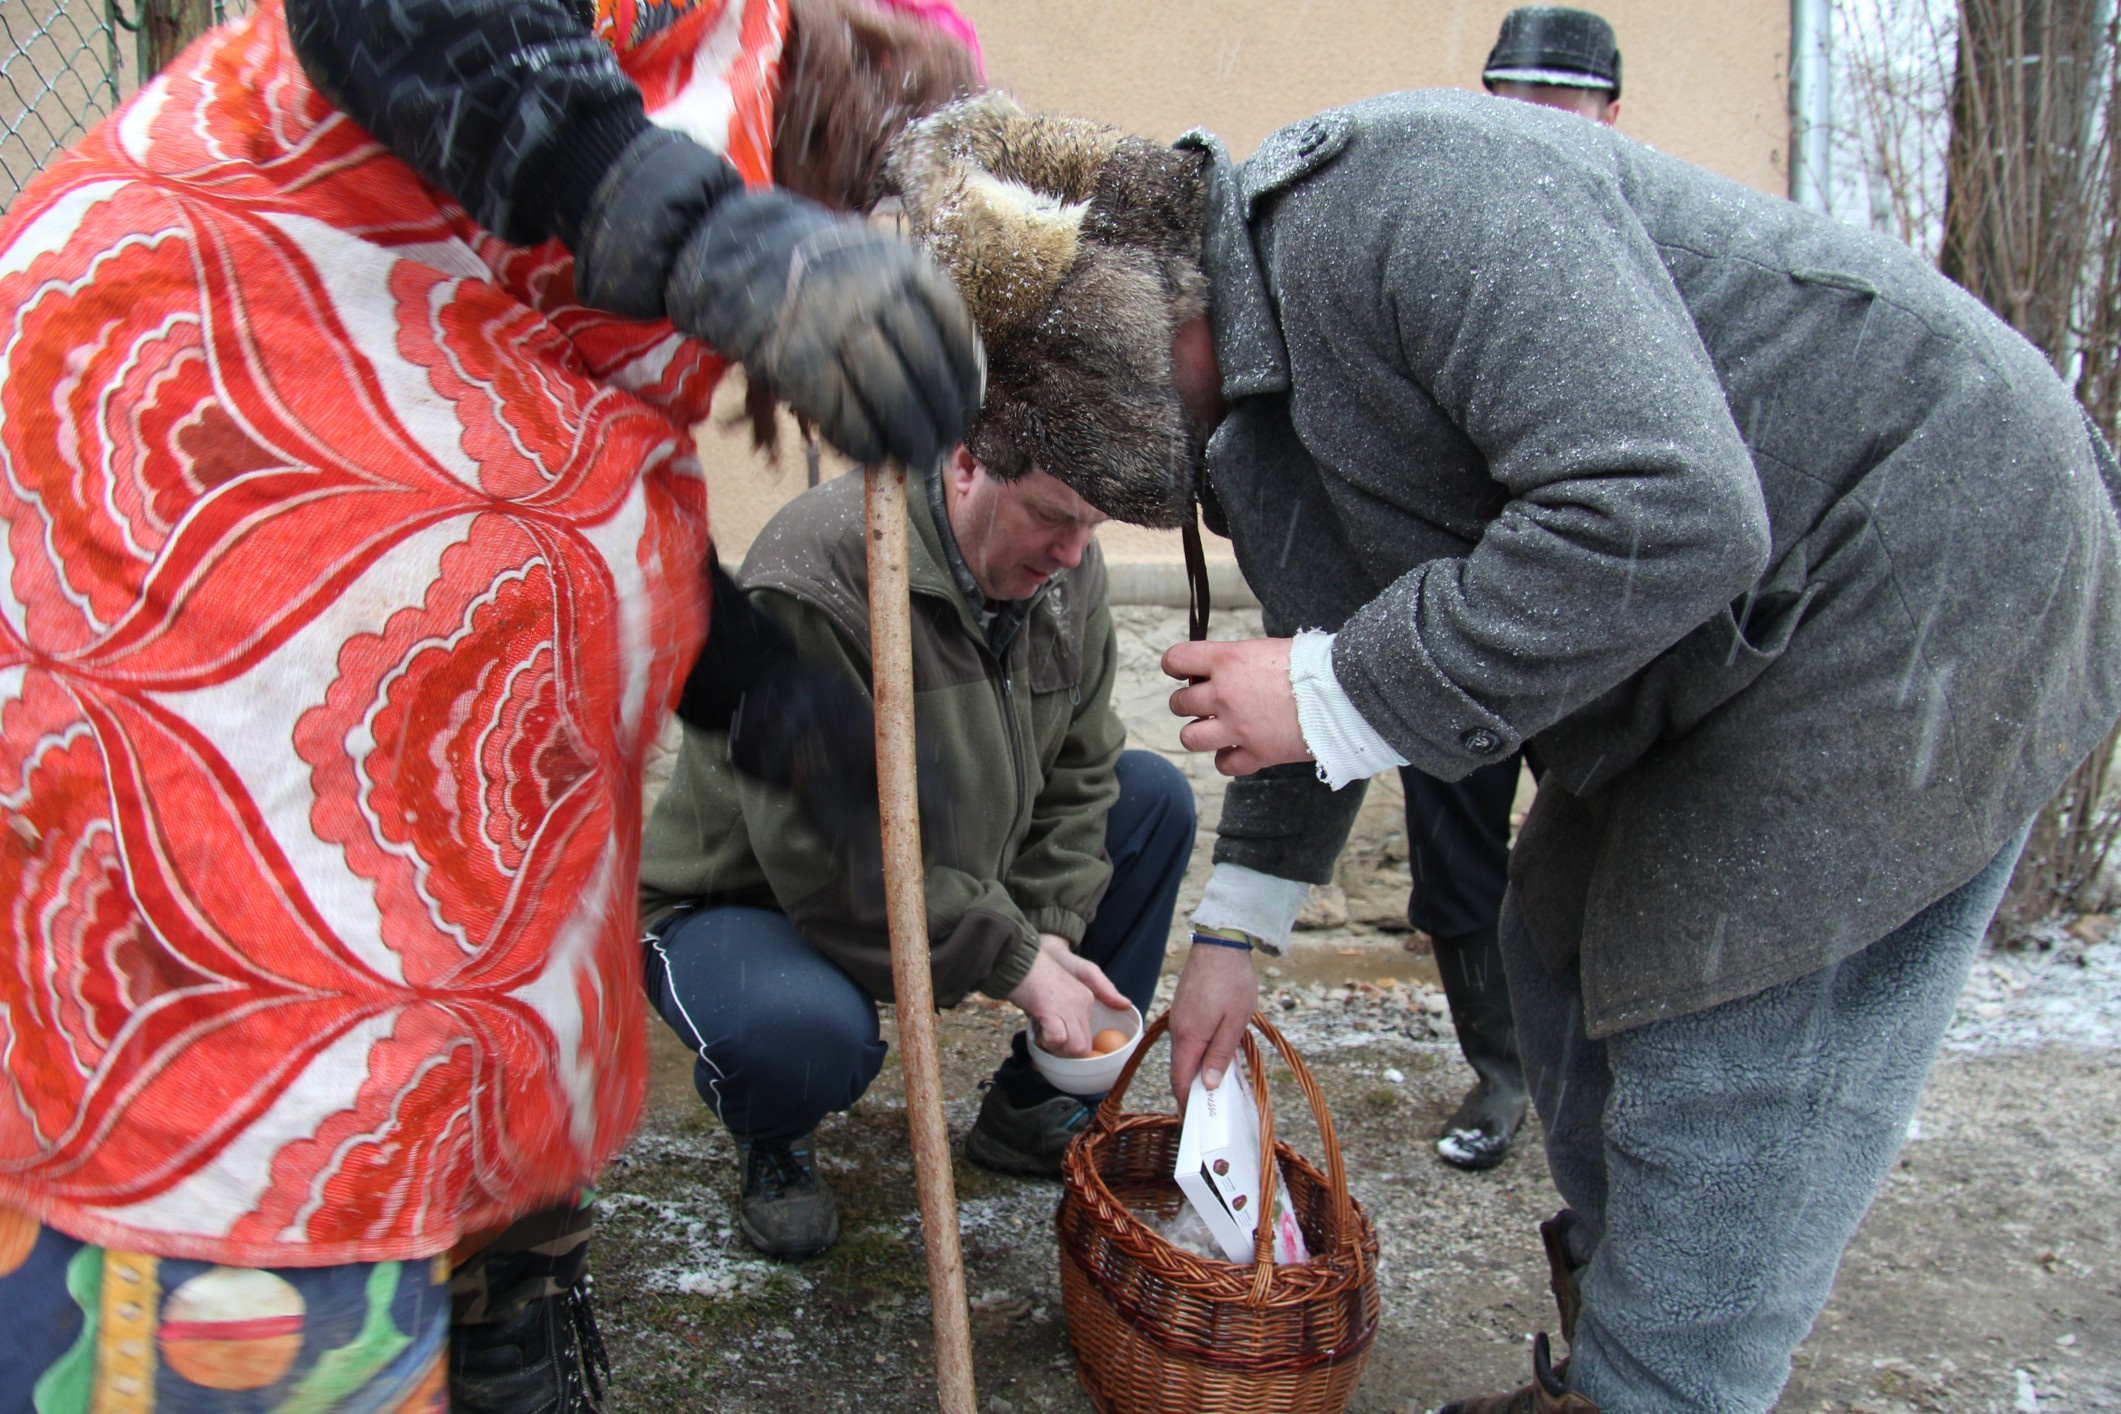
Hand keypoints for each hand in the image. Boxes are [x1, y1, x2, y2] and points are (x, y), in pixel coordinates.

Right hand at [668, 188, 982, 471]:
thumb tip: (947, 372)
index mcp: (901, 265)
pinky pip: (845, 417)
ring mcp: (835, 329)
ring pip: (891, 399)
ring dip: (906, 439)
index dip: (964, 380)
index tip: (965, 408)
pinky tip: (869, 452)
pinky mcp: (799, 363)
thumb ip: (908, 300)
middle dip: (939, 419)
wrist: (729, 246)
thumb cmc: (809, 262)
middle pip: (926, 371)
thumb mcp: (870, 257)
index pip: (953, 333)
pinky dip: (862, 443)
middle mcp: (873, 295)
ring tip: (911, 456)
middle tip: (940, 444)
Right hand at [1008, 934, 1128, 1057]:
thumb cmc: (1042, 968)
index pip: (1087, 1036)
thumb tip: (1127, 1004)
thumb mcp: (1070, 976)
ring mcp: (1067, 1008)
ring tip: (1042, 1038)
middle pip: (1083, 1046)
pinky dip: (1046, 1042)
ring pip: (1074, 1047)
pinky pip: (1057, 1039)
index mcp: (1086, 998)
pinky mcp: (1050, 1010)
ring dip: (1056, 1050)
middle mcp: (1080, 1004)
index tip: (1054, 1041)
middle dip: (1064, 1054)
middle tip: (1048, 1043)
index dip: (1070, 1046)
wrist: (1021, 955)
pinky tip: (1038, 1033)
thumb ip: (1100, 990)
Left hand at [1162, 638, 1310, 776]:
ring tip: (1218, 728)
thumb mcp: (1269, 648)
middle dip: (1188, 703)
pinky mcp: (1257, 754)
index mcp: (1227, 660)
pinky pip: (1223, 764)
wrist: (1344, 693)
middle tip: (1207, 702)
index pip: (1176, 660)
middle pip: (1179, 703)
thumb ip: (1239, 660)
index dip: (1175, 666)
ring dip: (1200, 733)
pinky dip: (1228, 760)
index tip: (1182, 671)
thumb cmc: (1313, 664)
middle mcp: (1224, 694)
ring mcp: (1238, 727)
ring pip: (1189, 738)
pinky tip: (1241, 749)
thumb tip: (1226, 666)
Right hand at [1167, 941, 1258, 1098]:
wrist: (1220, 943)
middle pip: (1179, 1068)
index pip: (1180, 1079)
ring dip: (1195, 1070)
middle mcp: (1178, 1029)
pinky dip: (1196, 1052)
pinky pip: (1187, 1038)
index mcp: (1189, 1036)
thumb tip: (1208, 1085)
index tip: (1195, 1120)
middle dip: (1190, 1090)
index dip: (1185, 1102)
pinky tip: (1212, 1055)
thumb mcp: (1235, 1022)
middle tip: (1208, 1108)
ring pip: (1183, 1053)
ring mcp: (1178, 1017)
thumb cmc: (1232, 981)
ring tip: (1214, 1084)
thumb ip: (1221, 1054)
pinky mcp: (1183, 1008)